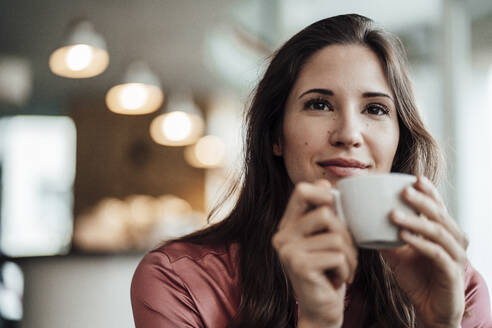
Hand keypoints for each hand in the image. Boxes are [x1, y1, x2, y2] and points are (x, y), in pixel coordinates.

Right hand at [272, 179, 357, 327]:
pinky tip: (338, 280)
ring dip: (350, 256)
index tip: (336, 209)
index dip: (324, 193)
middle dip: (346, 234)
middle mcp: (282, 235)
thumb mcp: (325, 240)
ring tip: (344, 269)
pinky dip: (346, 269)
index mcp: (287, 225)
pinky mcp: (298, 265)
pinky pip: (337, 255)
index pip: (302, 190)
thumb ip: (324, 215)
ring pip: (335, 235)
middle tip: (347, 253)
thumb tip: (326, 182)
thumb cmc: (328, 272)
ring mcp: (287, 250)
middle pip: (325, 212)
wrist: (322, 311)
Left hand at [381, 175, 467, 327]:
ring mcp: (455, 256)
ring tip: (393, 214)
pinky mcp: (452, 273)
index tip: (414, 178)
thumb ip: (385, 238)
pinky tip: (403, 236)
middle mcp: (454, 240)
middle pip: (439, 215)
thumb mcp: (398, 255)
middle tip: (403, 190)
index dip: (429, 191)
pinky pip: (437, 254)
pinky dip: (420, 243)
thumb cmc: (416, 278)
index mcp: (443, 231)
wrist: (430, 309)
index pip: (438, 206)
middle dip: (421, 200)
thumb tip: (363, 222)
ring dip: (415, 221)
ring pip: (438, 232)